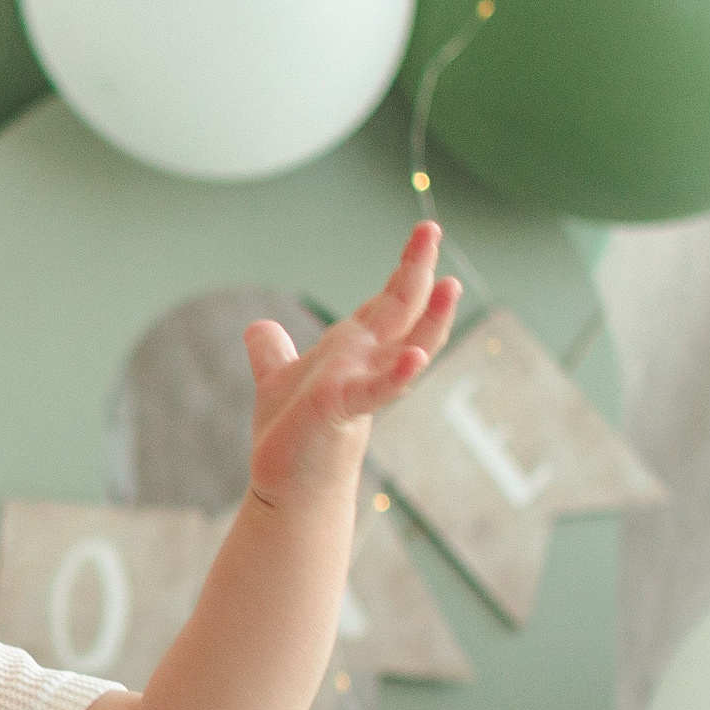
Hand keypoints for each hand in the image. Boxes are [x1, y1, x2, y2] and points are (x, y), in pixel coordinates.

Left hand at [243, 221, 460, 507]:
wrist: (284, 481)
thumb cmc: (291, 433)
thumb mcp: (277, 378)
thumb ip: (272, 351)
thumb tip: (259, 326)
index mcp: (353, 349)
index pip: (387, 302)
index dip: (407, 268)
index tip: (426, 232)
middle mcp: (364, 362)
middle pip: (399, 310)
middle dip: (416, 270)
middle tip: (431, 228)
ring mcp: (358, 384)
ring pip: (404, 347)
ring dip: (430, 319)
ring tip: (450, 286)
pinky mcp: (341, 409)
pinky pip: (376, 390)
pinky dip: (397, 375)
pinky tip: (416, 357)